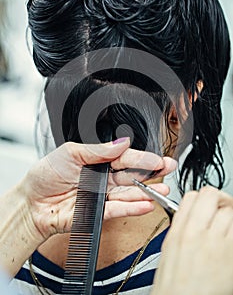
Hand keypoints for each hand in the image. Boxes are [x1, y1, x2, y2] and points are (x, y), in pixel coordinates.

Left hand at [21, 139, 175, 240]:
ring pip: (128, 193)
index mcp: (98, 161)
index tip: (158, 159)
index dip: (142, 158)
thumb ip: (98, 150)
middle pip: (132, 175)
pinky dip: (132, 208)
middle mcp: (104, 179)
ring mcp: (102, 196)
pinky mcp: (98, 213)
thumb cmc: (46, 175)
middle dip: (152, 172)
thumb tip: (122, 142)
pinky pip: (118, 210)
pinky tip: (146, 204)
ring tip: (163, 189)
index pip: (125, 158)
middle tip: (168, 168)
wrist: (32, 202)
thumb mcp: (71, 153)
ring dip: (147, 192)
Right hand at [153, 186, 232, 294]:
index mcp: (178, 231)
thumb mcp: (169, 251)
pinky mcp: (232, 255)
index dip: (201, 198)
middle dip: (220, 200)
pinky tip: (231, 240)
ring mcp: (216, 243)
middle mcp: (196, 233)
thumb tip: (193, 216)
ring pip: (230, 211)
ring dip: (231, 216)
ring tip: (228, 228)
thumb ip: (181, 228)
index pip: (192, 196)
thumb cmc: (174, 288)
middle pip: (212, 195)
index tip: (207, 206)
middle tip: (223, 209)